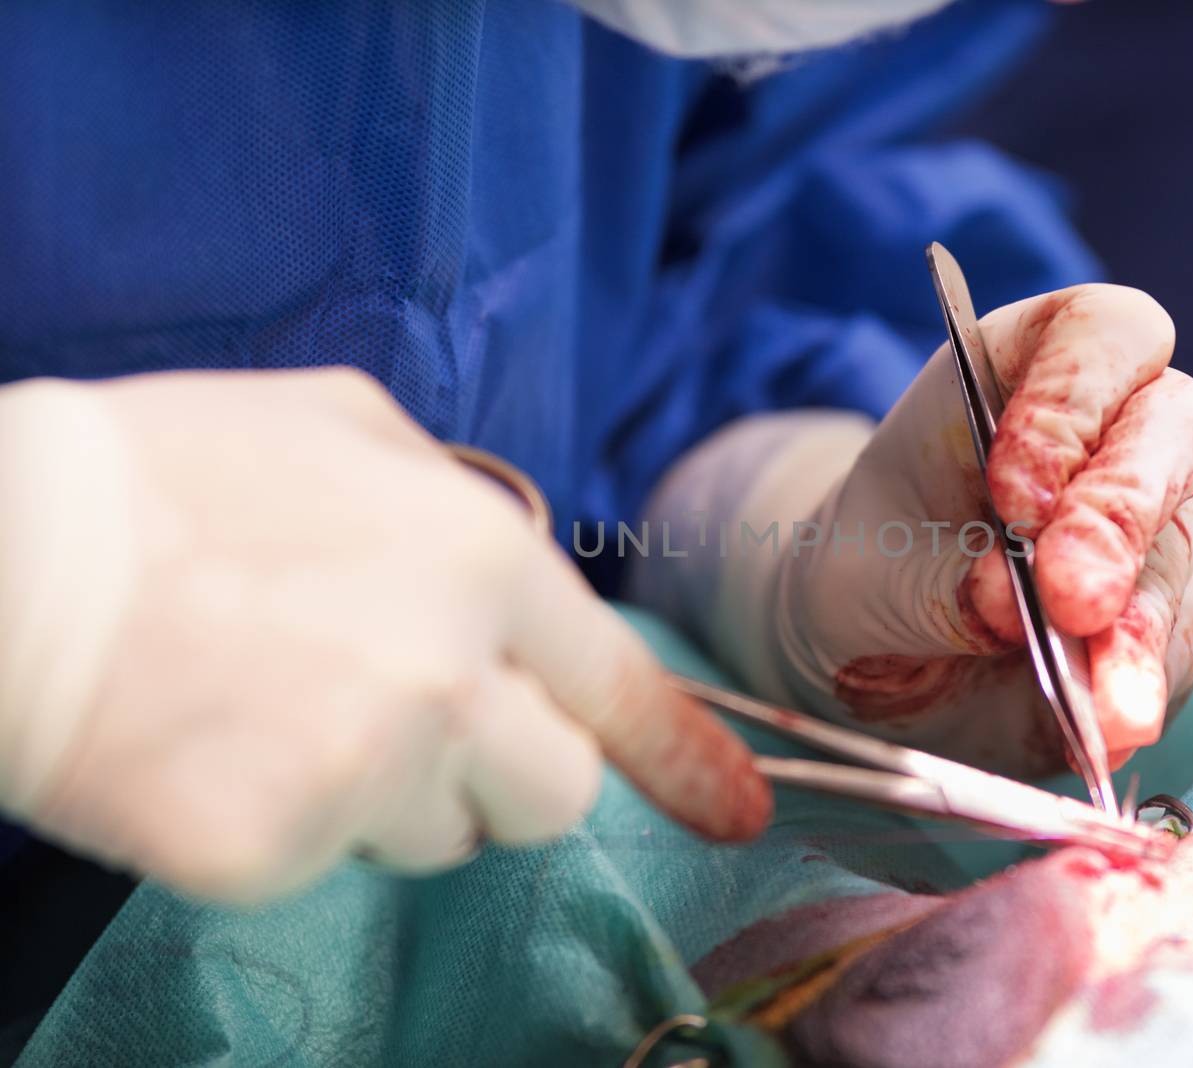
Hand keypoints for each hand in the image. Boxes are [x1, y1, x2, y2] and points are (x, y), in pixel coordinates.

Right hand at [0, 369, 768, 902]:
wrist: (0, 553)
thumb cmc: (164, 477)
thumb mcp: (340, 427)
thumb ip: (452, 502)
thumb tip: (501, 568)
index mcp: (478, 560)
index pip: (617, 686)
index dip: (683, 757)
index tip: (732, 810)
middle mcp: (448, 672)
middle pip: (554, 795)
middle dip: (502, 775)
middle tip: (406, 722)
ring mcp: (365, 769)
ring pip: (439, 835)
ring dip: (388, 795)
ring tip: (277, 708)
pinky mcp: (271, 849)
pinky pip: (323, 863)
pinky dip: (283, 824)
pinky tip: (213, 748)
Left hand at [649, 285, 1192, 775]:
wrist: (884, 648)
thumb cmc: (875, 567)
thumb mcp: (872, 568)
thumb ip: (940, 581)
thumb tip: (1012, 602)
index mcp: (1033, 367)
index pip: (1100, 337)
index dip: (1071, 404)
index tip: (1013, 498)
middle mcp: (1119, 430)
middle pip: (1175, 429)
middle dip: (1120, 517)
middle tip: (1072, 600)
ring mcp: (1162, 523)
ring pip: (1186, 553)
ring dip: (1139, 631)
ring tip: (1099, 704)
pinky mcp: (1177, 613)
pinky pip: (1179, 645)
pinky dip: (1140, 687)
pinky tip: (1105, 726)